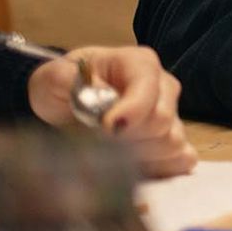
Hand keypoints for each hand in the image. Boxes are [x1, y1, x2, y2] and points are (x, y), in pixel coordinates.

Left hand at [28, 46, 197, 177]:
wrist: (67, 109)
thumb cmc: (63, 88)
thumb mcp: (50, 77)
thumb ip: (64, 79)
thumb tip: (94, 95)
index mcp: (139, 63)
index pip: (147, 88)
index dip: (130, 112)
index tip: (104, 128)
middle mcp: (163, 87)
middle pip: (162, 119)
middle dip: (128, 136)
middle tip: (98, 139)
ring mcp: (173, 114)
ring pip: (172, 142)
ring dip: (139, 154)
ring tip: (111, 150)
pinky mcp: (174, 139)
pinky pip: (181, 159)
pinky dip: (159, 167)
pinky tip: (133, 163)